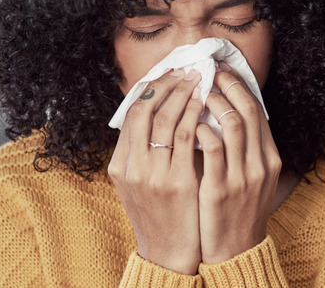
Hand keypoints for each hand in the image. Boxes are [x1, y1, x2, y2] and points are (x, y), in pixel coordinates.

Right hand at [108, 69, 203, 274]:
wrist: (167, 253)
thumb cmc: (158, 214)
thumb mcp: (137, 184)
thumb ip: (140, 153)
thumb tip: (154, 115)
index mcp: (120, 165)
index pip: (131, 114)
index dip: (150, 89)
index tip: (168, 74)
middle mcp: (132, 167)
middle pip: (144, 110)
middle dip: (166, 84)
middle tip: (185, 70)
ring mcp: (153, 175)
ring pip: (164, 119)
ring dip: (183, 94)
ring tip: (198, 79)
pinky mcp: (177, 182)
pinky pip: (185, 137)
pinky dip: (194, 115)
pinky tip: (204, 104)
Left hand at [196, 68, 281, 263]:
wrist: (236, 251)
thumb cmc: (238, 210)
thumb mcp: (252, 178)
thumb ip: (245, 149)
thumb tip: (228, 113)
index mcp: (269, 158)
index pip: (258, 110)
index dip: (240, 85)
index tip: (222, 72)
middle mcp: (260, 164)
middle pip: (248, 110)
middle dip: (227, 85)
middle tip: (207, 73)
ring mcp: (242, 177)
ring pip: (233, 123)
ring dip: (213, 103)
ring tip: (196, 94)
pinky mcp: (220, 190)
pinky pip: (212, 149)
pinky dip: (201, 130)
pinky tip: (189, 125)